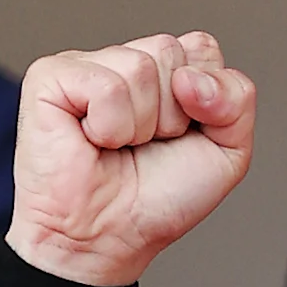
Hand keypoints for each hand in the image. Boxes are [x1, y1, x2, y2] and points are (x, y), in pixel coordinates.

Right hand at [6, 32, 258, 286]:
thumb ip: (236, 99)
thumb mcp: (227, 152)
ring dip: (140, 126)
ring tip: (117, 146)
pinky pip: (107, 86)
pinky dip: (110, 127)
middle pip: (172, 52)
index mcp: (164, 71)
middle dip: (172, 115)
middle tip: (144, 146)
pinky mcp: (50, 77)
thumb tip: (190, 76)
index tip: (183, 136)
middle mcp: (124, 61)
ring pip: (140, 67)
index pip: (201, 48)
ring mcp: (85, 65)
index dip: (207, 99)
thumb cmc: (158, 199)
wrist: (109, 238)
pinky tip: (92, 141)